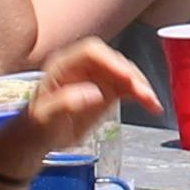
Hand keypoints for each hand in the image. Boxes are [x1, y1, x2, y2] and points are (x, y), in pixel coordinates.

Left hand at [16, 34, 165, 153]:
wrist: (42, 137)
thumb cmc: (37, 125)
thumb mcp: (44, 116)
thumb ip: (66, 103)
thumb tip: (94, 93)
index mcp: (64, 65)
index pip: (91, 52)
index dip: (111, 61)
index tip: (125, 76)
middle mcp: (83, 66)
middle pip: (113, 60)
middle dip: (131, 75)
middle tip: (143, 93)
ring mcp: (97, 77)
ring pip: (125, 72)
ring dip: (141, 85)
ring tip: (151, 102)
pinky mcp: (108, 90)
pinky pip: (129, 87)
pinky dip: (142, 94)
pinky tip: (151, 104)